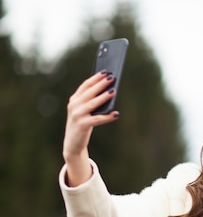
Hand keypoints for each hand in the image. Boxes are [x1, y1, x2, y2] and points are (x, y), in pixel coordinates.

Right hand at [62, 71, 118, 185]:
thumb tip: (110, 92)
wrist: (72, 144)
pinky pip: (97, 119)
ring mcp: (77, 115)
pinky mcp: (82, 125)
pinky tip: (116, 114)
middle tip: (112, 78)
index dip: (96, 78)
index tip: (106, 72)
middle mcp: (74, 105)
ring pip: (93, 103)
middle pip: (90, 92)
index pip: (85, 85)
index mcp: (74, 100)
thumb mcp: (85, 111)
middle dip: (101, 84)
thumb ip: (92, 102)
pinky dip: (107, 116)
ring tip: (113, 91)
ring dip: (104, 97)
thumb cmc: (82, 125)